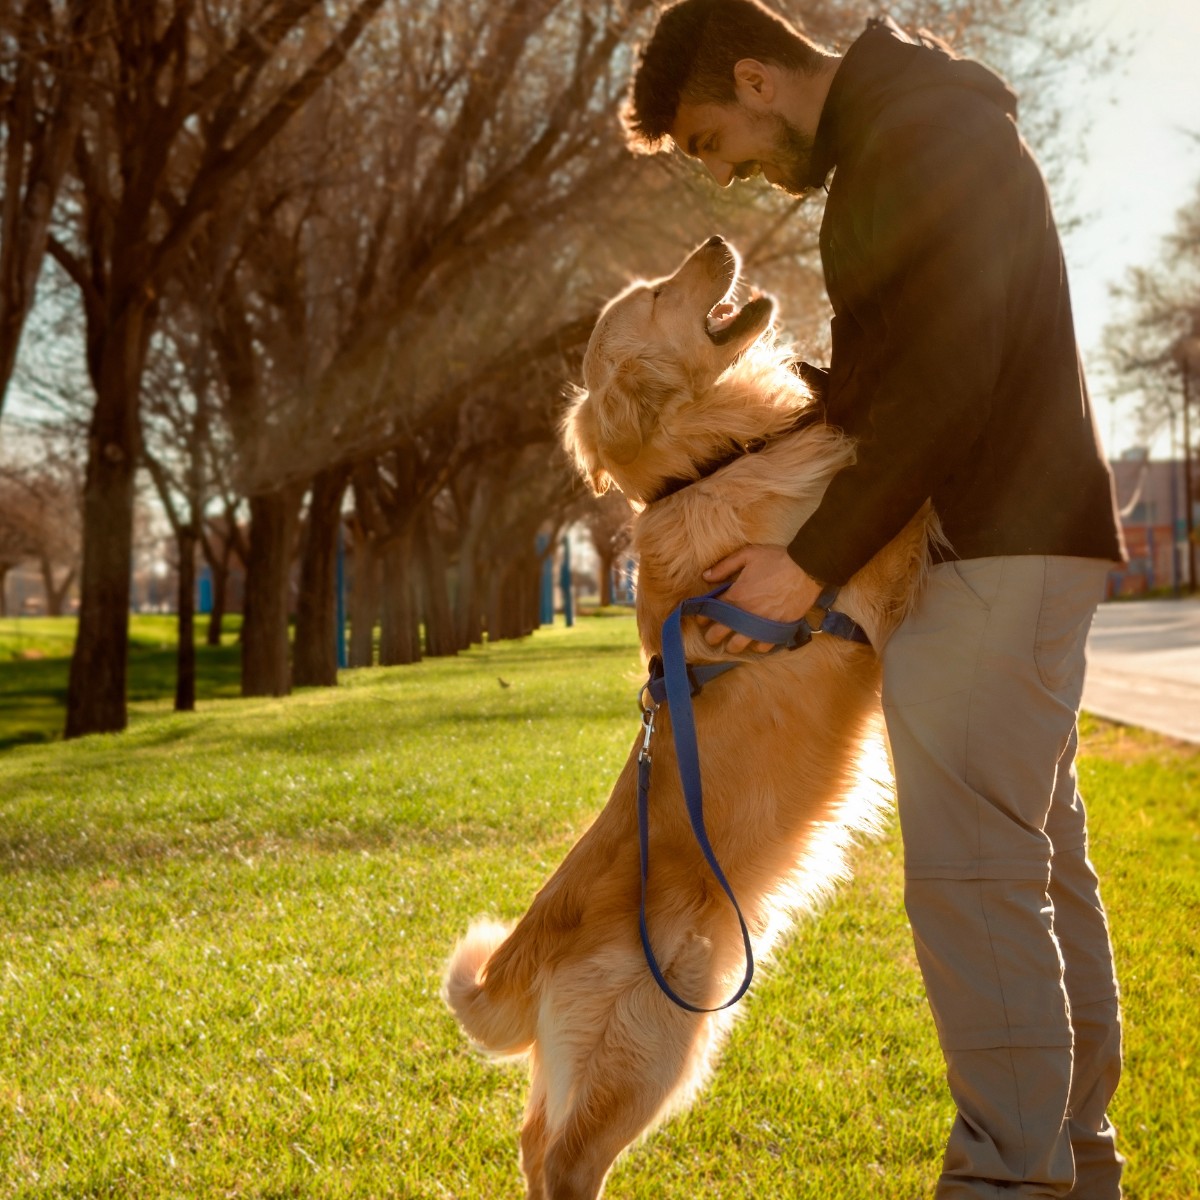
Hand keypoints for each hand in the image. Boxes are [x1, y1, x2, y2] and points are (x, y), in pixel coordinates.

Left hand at [699, 544, 823, 653]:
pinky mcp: (778, 629)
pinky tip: (754, 643)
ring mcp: (761, 623)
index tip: (702, 618)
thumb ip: (725, 566)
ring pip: (739, 644)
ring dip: (732, 645)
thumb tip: (705, 576)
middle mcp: (745, 613)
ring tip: (730, 644)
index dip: (703, 616)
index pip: (711, 611)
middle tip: (711, 636)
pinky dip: (757, 646)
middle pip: (720, 633)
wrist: (807, 568)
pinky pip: (763, 646)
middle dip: (712, 636)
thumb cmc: (777, 559)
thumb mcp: (748, 554)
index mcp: (736, 595)